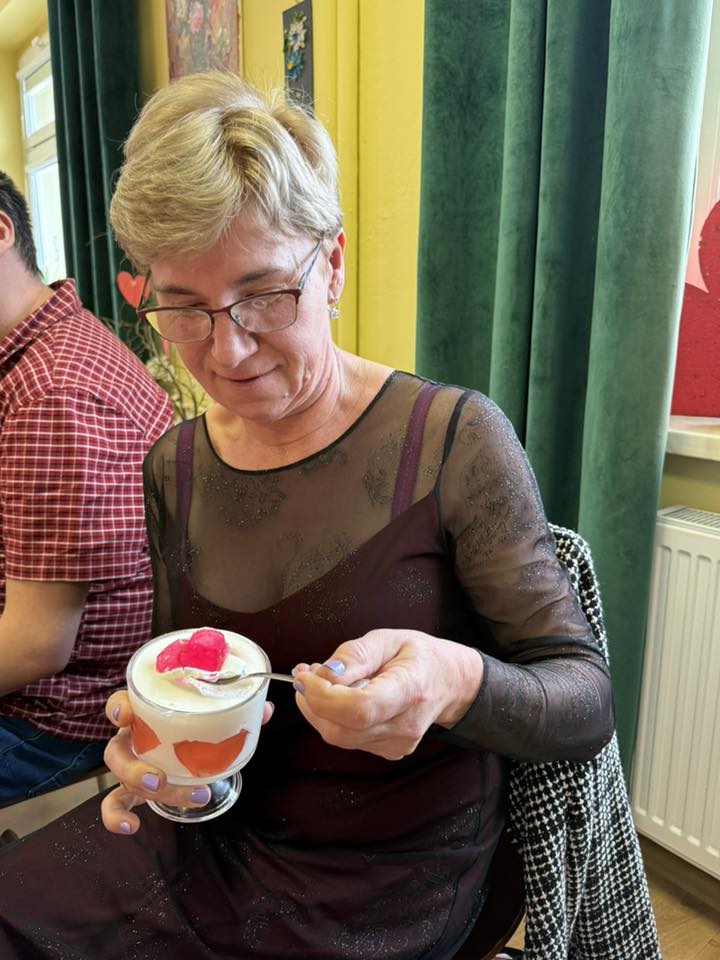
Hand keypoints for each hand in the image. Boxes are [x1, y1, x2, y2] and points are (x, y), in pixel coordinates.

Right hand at [100, 691, 274, 835]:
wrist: (184, 743)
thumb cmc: (194, 723)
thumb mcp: (211, 714)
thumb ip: (236, 711)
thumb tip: (265, 710)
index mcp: (147, 713)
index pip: (121, 703)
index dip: (119, 708)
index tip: (126, 716)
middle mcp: (132, 737)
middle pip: (117, 750)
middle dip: (133, 767)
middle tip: (158, 780)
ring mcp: (129, 763)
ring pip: (120, 778)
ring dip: (139, 789)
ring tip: (162, 796)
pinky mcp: (132, 788)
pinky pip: (115, 803)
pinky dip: (117, 816)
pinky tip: (131, 826)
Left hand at [292, 629, 482, 760]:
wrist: (449, 682)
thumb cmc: (420, 656)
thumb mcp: (388, 639)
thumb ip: (354, 655)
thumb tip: (322, 674)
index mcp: (410, 690)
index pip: (359, 709)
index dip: (322, 696)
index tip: (304, 675)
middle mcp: (405, 725)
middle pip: (341, 730)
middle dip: (311, 703)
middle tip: (304, 674)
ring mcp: (398, 743)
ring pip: (339, 737)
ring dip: (318, 709)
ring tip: (318, 681)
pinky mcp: (389, 751)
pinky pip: (348, 739)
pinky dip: (333, 718)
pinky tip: (338, 696)